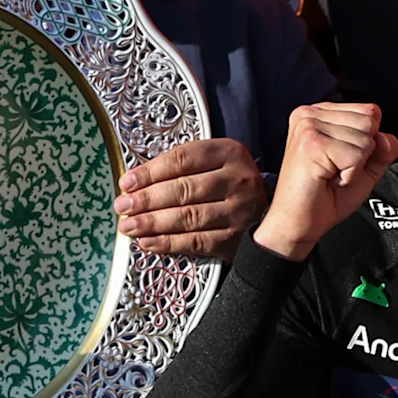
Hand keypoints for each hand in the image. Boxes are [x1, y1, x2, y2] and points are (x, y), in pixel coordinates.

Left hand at [120, 138, 266, 259]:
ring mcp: (240, 211)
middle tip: (123, 206)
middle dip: (147, 199)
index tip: (127, 183)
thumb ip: (181, 167)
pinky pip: (197, 242)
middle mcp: (239, 180)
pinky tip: (148, 242)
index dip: (150, 172)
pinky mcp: (237, 239)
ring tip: (129, 226)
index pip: (183, 159)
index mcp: (230, 153)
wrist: (275, 213)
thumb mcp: (215, 163)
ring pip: (188, 217)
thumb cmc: (230, 185)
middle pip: (184, 189)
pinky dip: (168, 243)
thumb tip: (134, 185)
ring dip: (152, 223)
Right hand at [251, 103, 397, 260]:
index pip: (370, 112)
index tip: (341, 159)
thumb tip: (386, 138)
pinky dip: (350, 175)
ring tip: (330, 174)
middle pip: (370, 123)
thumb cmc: (325, 196)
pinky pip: (357, 156)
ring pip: (365, 140)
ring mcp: (308, 127)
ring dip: (355, 167)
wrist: (299, 222)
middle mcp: (310, 115)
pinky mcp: (312, 144)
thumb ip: (383, 149)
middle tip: (335, 169)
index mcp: (321, 113)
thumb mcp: (365, 167)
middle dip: (362, 155)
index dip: (367, 143)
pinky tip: (328, 179)